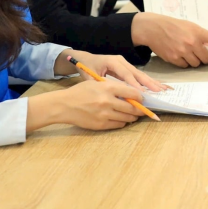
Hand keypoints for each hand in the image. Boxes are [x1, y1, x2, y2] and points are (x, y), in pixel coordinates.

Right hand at [26, 79, 146, 132]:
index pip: (132, 93)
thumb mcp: (97, 83)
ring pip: (127, 118)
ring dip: (133, 117)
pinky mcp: (101, 125)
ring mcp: (104, 114)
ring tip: (134, 115)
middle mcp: (108, 101)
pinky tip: (122, 119)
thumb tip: (130, 92)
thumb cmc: (81, 92)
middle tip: (143, 109)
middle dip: (140, 109)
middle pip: (132, 108)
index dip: (140, 97)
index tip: (143, 98)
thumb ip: (113, 87)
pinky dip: (122, 122)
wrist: (64, 105)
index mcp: (108, 88)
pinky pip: (118, 125)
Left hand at [58, 50, 166, 91]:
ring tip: (162, 89)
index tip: (141, 92)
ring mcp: (126, 63)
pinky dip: (148, 81)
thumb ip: (101, 85)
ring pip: (140, 74)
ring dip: (151, 82)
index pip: (125, 74)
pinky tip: (157, 86)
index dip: (134, 83)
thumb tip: (113, 95)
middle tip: (158, 91)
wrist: (85, 59)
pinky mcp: (128, 68)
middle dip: (148, 82)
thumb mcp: (90, 77)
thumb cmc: (86, 68)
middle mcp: (122, 61)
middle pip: (137, 72)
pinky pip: (138, 75)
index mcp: (113, 61)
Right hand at [132, 13, 207, 67]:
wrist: (153, 29)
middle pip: (206, 58)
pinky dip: (184, 63)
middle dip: (204, 57)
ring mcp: (183, 52)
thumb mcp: (189, 26)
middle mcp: (192, 42)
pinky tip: (180, 55)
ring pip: (196, 64)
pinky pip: (185, 66)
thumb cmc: (173, 26)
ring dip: (194, 60)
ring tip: (188, 53)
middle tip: (199, 53)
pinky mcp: (174, 59)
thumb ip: (201, 36)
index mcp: (197, 32)